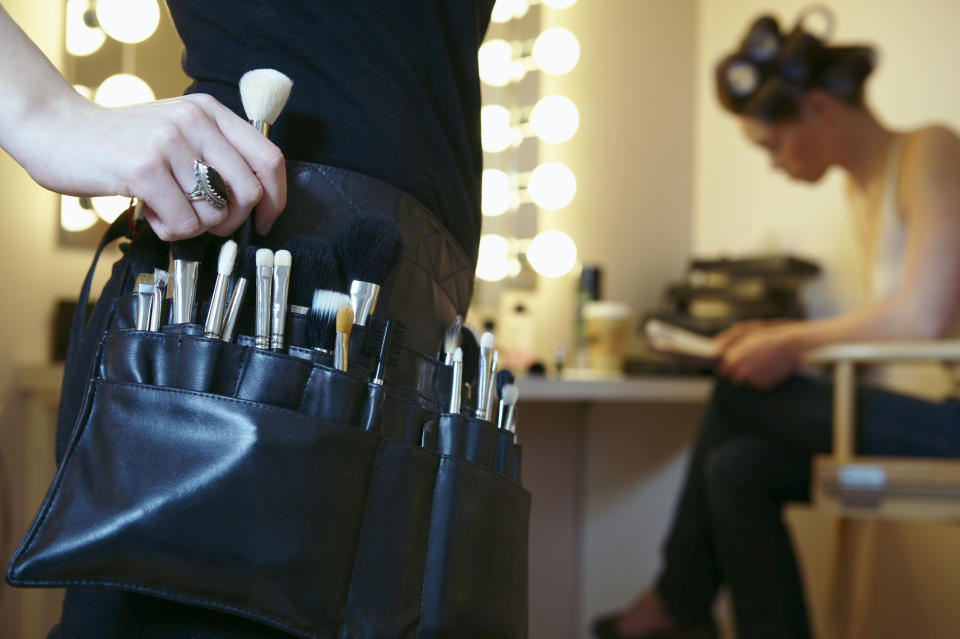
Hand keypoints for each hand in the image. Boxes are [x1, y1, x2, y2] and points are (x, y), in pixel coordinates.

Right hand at [21, 93, 284, 239]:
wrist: (58, 131)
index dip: (276, 198)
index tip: (264, 221)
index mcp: (211, 111)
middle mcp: (196, 121)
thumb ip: (216, 155)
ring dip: (193, 227)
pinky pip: (184, 223)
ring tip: (167, 209)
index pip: (269, 159)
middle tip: (205, 222)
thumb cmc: (124, 143)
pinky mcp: (146, 168)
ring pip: (215, 213)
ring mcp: (170, 142)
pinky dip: (170, 231)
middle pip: (249, 192)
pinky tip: (150, 213)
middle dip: (232, 221)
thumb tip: (259, 201)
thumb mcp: (179, 133)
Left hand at [715, 322, 801, 389]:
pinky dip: (761, 377)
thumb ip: (727, 339)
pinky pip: (757, 383)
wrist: (795, 345)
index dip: (724, 367)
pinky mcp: (764, 386)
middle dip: (735, 371)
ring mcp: (753, 380)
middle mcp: (741, 372)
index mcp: (734, 358)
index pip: (721, 370)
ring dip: (749, 374)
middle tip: (746, 362)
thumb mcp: (746, 331)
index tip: (727, 364)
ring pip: (744, 380)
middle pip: (731, 377)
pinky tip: (769, 367)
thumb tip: (715, 347)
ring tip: (761, 362)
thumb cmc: (769, 334)